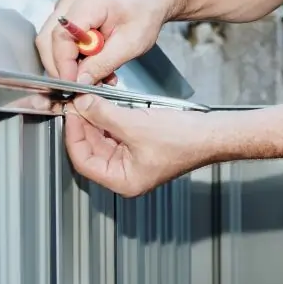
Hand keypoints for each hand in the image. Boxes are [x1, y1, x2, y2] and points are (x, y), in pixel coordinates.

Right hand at [35, 0, 175, 85]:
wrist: (148, 0)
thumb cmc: (144, 15)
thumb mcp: (131, 44)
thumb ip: (104, 63)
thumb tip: (80, 81)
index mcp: (90, 2)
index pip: (62, 36)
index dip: (63, 64)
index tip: (72, 85)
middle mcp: (71, 1)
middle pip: (48, 40)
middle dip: (61, 68)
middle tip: (82, 85)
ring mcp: (66, 7)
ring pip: (51, 43)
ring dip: (68, 65)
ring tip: (96, 76)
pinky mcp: (67, 16)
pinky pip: (60, 42)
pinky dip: (73, 59)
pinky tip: (93, 66)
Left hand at [62, 94, 223, 196]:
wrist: (211, 134)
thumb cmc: (184, 141)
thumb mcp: (135, 124)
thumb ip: (103, 115)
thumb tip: (82, 105)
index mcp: (123, 181)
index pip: (84, 161)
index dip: (74, 135)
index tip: (71, 114)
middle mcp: (126, 175)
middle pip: (91, 150)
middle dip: (84, 125)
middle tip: (78, 103)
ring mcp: (133, 161)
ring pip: (102, 140)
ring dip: (96, 120)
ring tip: (90, 102)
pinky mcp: (140, 148)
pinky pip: (116, 135)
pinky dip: (109, 120)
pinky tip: (105, 106)